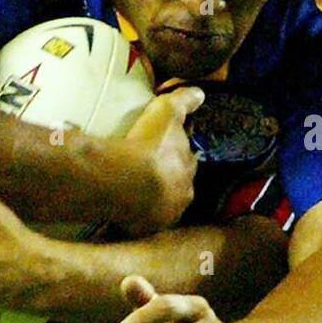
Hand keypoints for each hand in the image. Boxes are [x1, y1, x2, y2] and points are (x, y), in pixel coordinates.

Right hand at [110, 86, 203, 233]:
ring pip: (159, 206)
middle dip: (166, 182)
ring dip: (150, 200)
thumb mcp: (166, 113)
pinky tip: (120, 208)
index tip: (163, 153)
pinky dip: (133, 217)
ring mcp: (163, 215)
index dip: (176, 157)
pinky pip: (139, 223)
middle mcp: (182, 195)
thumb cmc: (148, 144)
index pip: (186, 162)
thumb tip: (201, 93)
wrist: (124, 180)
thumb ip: (184, 101)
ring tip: (131, 192)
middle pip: (175, 187)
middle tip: (145, 173)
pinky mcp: (143, 229)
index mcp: (188, 169)